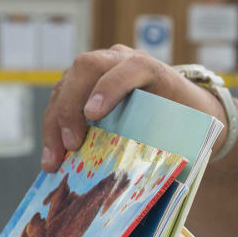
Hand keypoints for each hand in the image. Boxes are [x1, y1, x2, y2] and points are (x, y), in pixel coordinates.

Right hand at [40, 45, 213, 171]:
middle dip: (72, 106)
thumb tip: (146, 176)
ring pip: (66, 84)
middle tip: (71, 144)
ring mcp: (98, 68)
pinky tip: (52, 156)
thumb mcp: (185, 125)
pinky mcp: (81, 82)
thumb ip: (168, 137)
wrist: (182, 104)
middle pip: (87, 68)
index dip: (109, 87)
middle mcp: (121, 60)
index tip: (93, 115)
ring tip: (54, 159)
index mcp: (151, 68)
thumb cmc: (185, 118)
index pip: (131, 67)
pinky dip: (52, 127)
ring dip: (55, 122)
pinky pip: (59, 98)